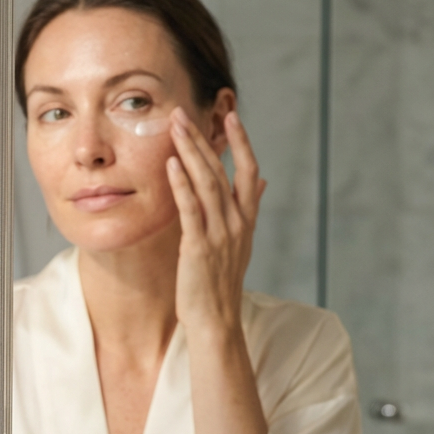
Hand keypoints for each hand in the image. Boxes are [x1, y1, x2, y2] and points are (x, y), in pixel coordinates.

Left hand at [165, 107, 265, 338]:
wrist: (217, 321)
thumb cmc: (221, 285)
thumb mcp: (240, 244)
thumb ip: (249, 210)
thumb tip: (262, 184)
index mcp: (247, 221)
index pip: (250, 172)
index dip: (242, 143)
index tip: (232, 115)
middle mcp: (237, 223)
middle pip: (222, 171)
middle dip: (202, 139)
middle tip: (183, 113)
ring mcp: (220, 234)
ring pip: (207, 183)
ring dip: (190, 152)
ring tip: (175, 127)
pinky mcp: (200, 247)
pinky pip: (191, 209)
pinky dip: (181, 185)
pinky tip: (171, 165)